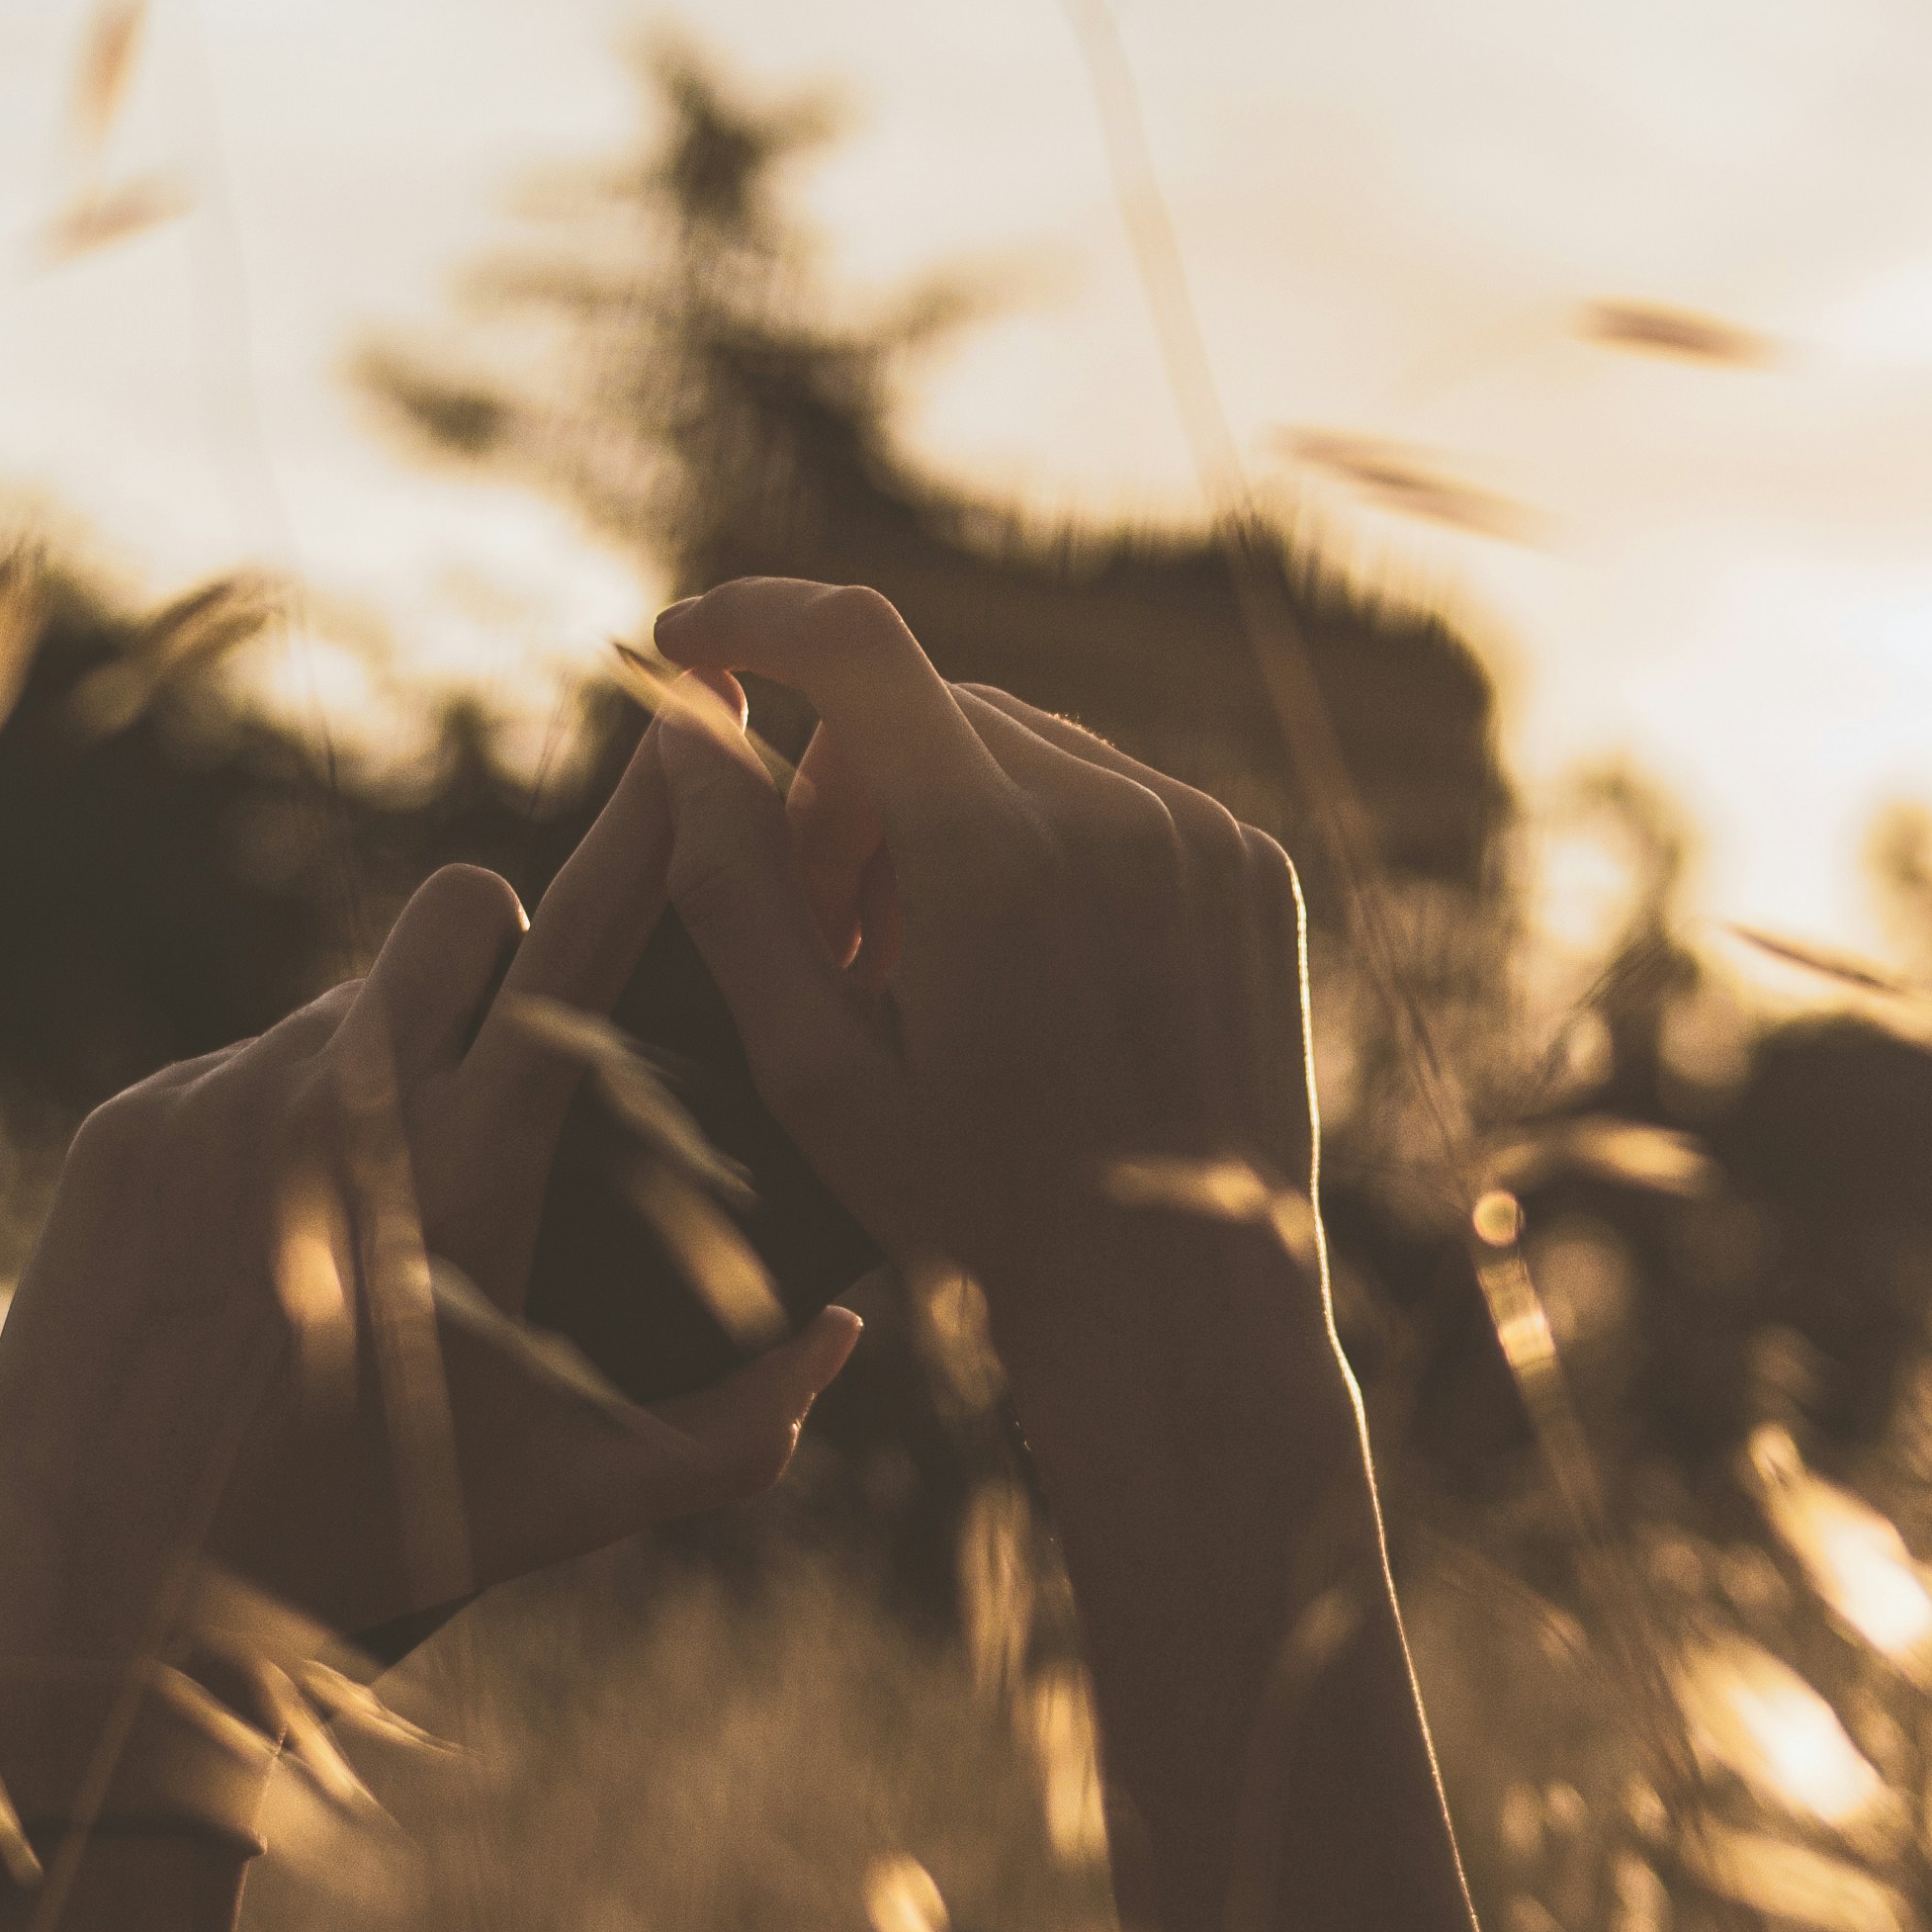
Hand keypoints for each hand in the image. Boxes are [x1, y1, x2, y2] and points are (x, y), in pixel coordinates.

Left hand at [0, 737, 863, 1676]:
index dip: (651, 829)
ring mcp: (217, 1108)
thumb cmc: (373, 1560)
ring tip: (355, 1228)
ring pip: (338, 1012)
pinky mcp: (124, 1132)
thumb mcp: (575, 1504)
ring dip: (370, 1078)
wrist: (116, 1620)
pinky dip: (262, 1139)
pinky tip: (253, 1258)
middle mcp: (341, 1111)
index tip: (693, 738)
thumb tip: (846, 1335)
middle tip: (499, 1055)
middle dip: (497, 947)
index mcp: (470, 1177)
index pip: (588, 950)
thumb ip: (743, 1426)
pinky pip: (228, 1078)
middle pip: (457, 909)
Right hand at [639, 578, 1319, 1333]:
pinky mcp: (1251, 861)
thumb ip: (729, 883)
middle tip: (826, 940)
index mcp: (993, 856)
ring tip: (929, 974)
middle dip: (842, 794)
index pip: (853, 644)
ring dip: (940, 818)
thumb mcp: (813, 1068)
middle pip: (920, 709)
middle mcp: (1114, 813)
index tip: (684, 645)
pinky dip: (1040, 842)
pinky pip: (1110, 790)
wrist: (1183, 1310)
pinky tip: (1028, 972)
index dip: (752, 621)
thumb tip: (680, 725)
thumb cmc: (975, 1211)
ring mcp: (1200, 831)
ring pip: (1013, 743)